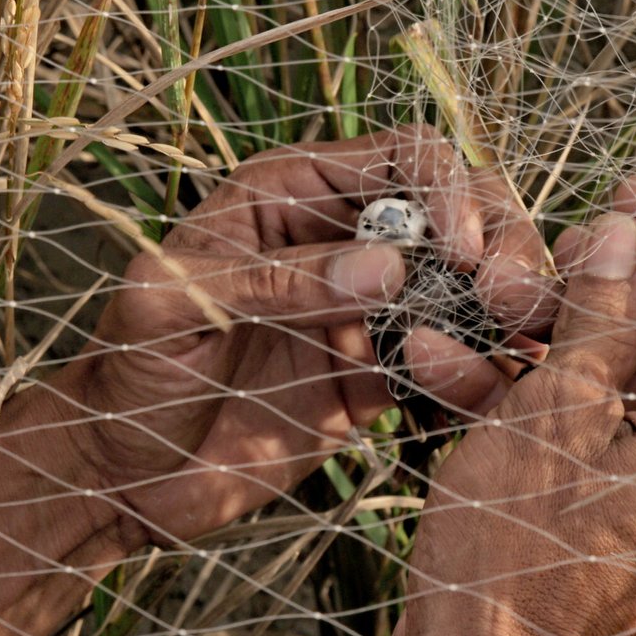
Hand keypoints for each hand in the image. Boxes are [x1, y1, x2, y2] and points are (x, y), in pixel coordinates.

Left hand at [60, 126, 557, 544]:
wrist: (117, 476)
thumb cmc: (126, 372)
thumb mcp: (174, 305)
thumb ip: (276, 280)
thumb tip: (388, 268)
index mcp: (294, 194)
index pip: (404, 158)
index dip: (448, 190)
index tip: (459, 251)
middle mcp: (345, 243)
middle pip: (463, 214)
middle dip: (503, 246)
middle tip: (512, 302)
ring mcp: (369, 313)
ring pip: (473, 289)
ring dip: (507, 312)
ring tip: (519, 348)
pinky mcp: (380, 383)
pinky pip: (452, 367)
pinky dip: (481, 377)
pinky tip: (486, 395)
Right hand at [381, 177, 635, 635]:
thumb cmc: (512, 561)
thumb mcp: (552, 410)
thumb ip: (603, 313)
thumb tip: (626, 236)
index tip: (624, 197)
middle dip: (608, 288)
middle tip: (546, 259)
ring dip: (559, 338)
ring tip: (484, 310)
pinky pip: (609, 429)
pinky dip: (547, 395)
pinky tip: (461, 367)